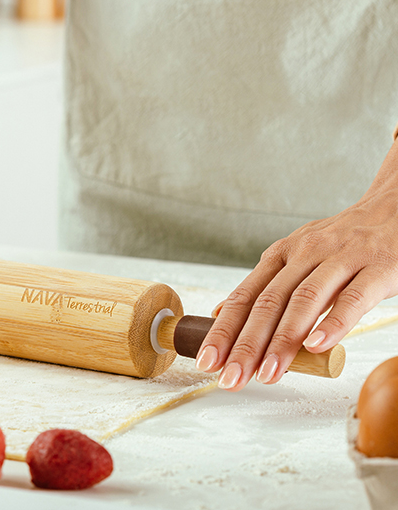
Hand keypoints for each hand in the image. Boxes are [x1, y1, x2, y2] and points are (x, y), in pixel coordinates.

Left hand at [195, 139, 397, 390]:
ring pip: (303, 301)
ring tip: (267, 373)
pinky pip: (352, 298)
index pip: (244, 297)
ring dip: (283, 340)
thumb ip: (265, 285)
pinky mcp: (377, 267)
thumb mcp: (298, 257)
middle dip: (245, 344)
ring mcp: (340, 258)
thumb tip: (221, 313)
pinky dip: (333, 323)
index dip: (224, 330)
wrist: (394, 209)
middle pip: (267, 303)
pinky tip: (316, 346)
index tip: (207, 361)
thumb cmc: (344, 243)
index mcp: (281, 255)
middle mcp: (304, 254)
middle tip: (231, 378)